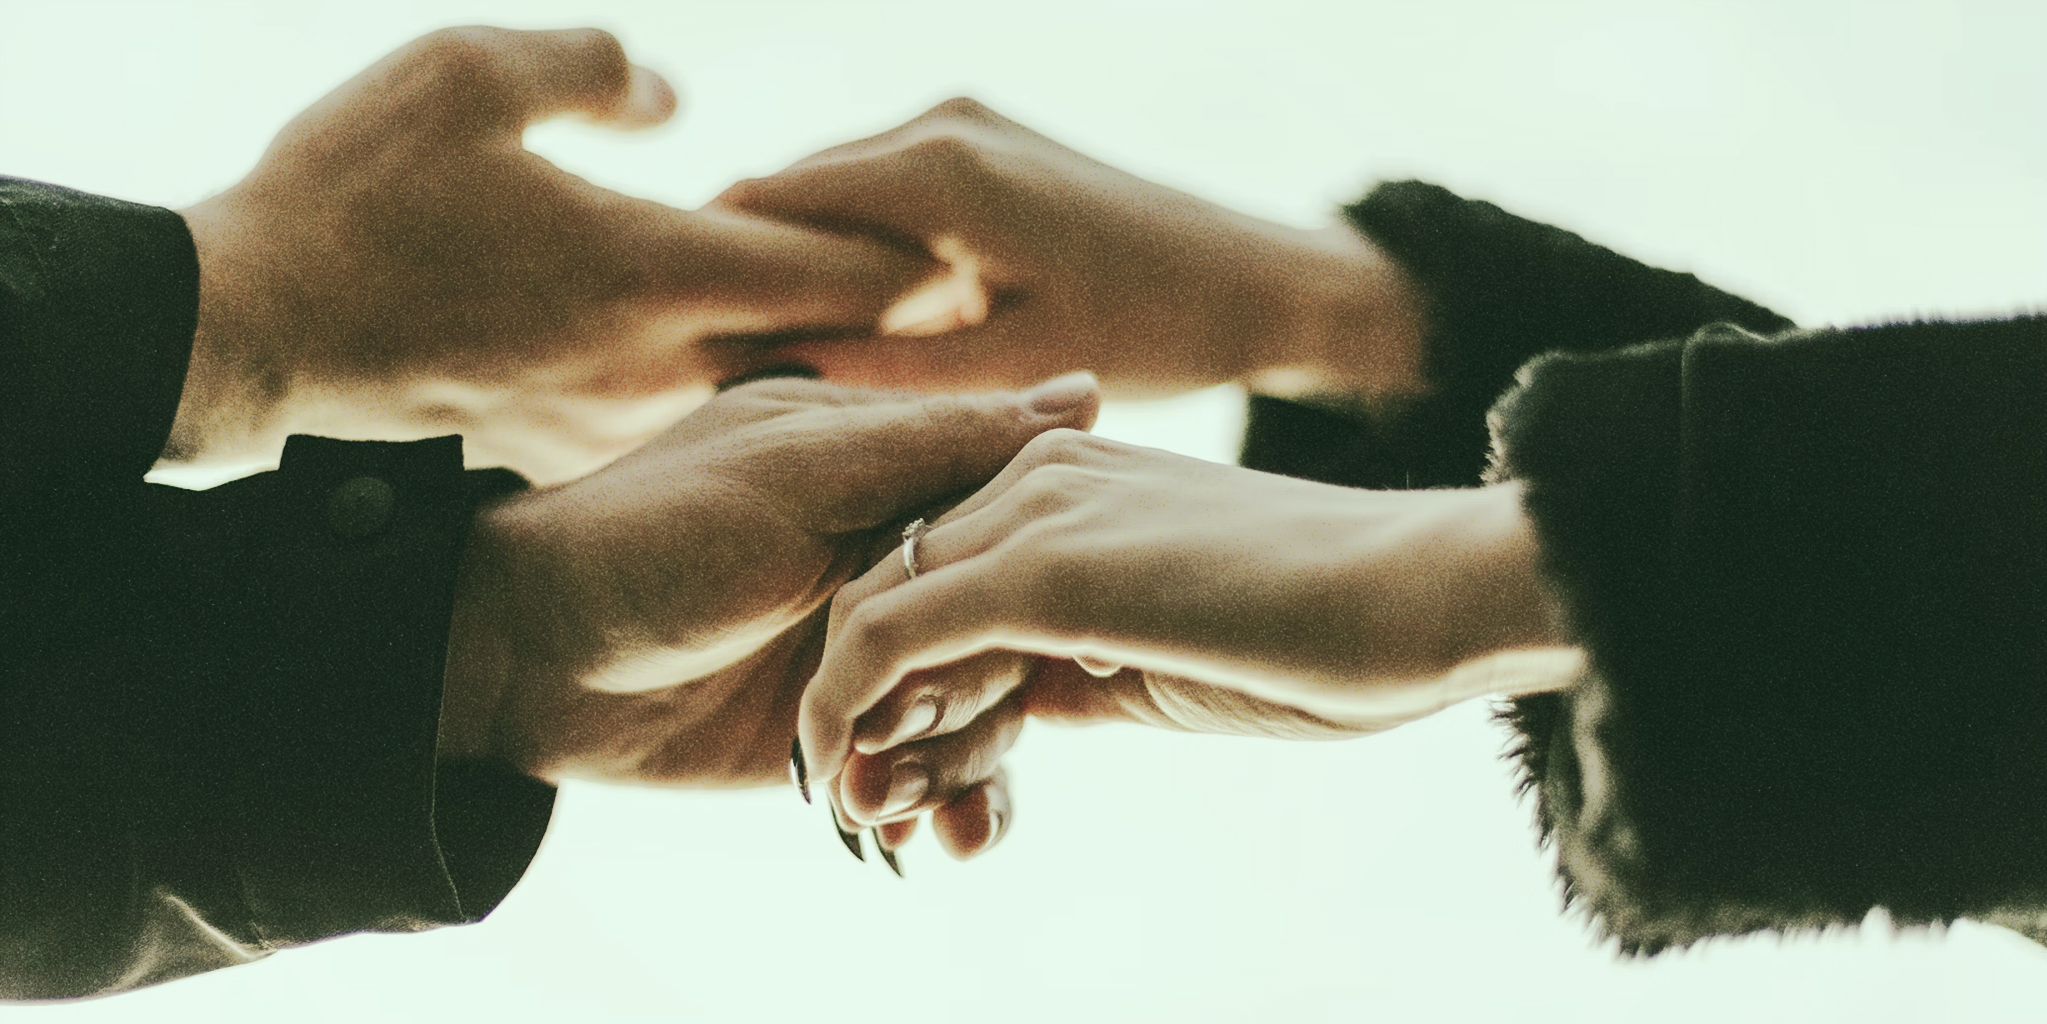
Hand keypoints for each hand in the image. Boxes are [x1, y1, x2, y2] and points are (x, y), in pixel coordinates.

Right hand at [171, 27, 937, 482]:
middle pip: (820, 345)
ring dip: (821, 362)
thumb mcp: (467, 73)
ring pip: (758, 389)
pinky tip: (746, 371)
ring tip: (882, 338)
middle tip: (973, 304)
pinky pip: (684, 414)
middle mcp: (659, 363)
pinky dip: (733, 390)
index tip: (976, 247)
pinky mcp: (572, 443)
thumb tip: (676, 101)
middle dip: (896, 324)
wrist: (252, 333)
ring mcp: (618, 417)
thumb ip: (594, 69)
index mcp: (655, 269)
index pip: (833, 268)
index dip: (913, 255)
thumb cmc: (353, 195)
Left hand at [437, 372, 1100, 793]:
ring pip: (990, 715)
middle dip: (987, 696)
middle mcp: (906, 566)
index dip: (1035, 583)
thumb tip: (1090, 395)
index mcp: (902, 477)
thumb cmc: (654, 535)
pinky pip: (936, 777)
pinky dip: (946, 809)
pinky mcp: (852, 736)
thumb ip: (940, 441)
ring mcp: (881, 657)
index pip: (1026, 526)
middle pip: (1019, 634)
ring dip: (965, 765)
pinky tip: (932, 838)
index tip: (1022, 632)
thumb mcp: (801, 469)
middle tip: (911, 724)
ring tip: (901, 799)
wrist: (528, 658)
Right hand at [714, 98, 1427, 400]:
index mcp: (935, 170)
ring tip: (768, 354)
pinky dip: (857, 250)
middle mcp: (940, 123)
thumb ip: (882, 371)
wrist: (1265, 283)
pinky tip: (856, 325)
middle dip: (749, 269)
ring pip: (834, 193)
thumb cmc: (1157, 331)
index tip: (672, 351)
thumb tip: (761, 371)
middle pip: (790, 190)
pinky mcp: (988, 143)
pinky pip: (885, 193)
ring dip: (803, 262)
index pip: (763, 202)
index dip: (707, 273)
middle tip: (705, 365)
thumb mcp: (1009, 370)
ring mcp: (965, 123)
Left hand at [801, 432, 1576, 854]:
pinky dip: (849, 710)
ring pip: (874, 612)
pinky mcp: (1040, 568)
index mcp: (1070, 479)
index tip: (909, 770)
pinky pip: (892, 638)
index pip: (939, 573)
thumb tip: (1022, 704)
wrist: (1424, 592)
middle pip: (890, 586)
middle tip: (862, 802)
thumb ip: (1084, 658)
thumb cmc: (1330, 631)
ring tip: (858, 811)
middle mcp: (1036, 474)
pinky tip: (849, 779)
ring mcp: (1034, 513)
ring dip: (848, 721)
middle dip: (864, 703)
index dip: (909, 676)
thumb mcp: (1173, 646)